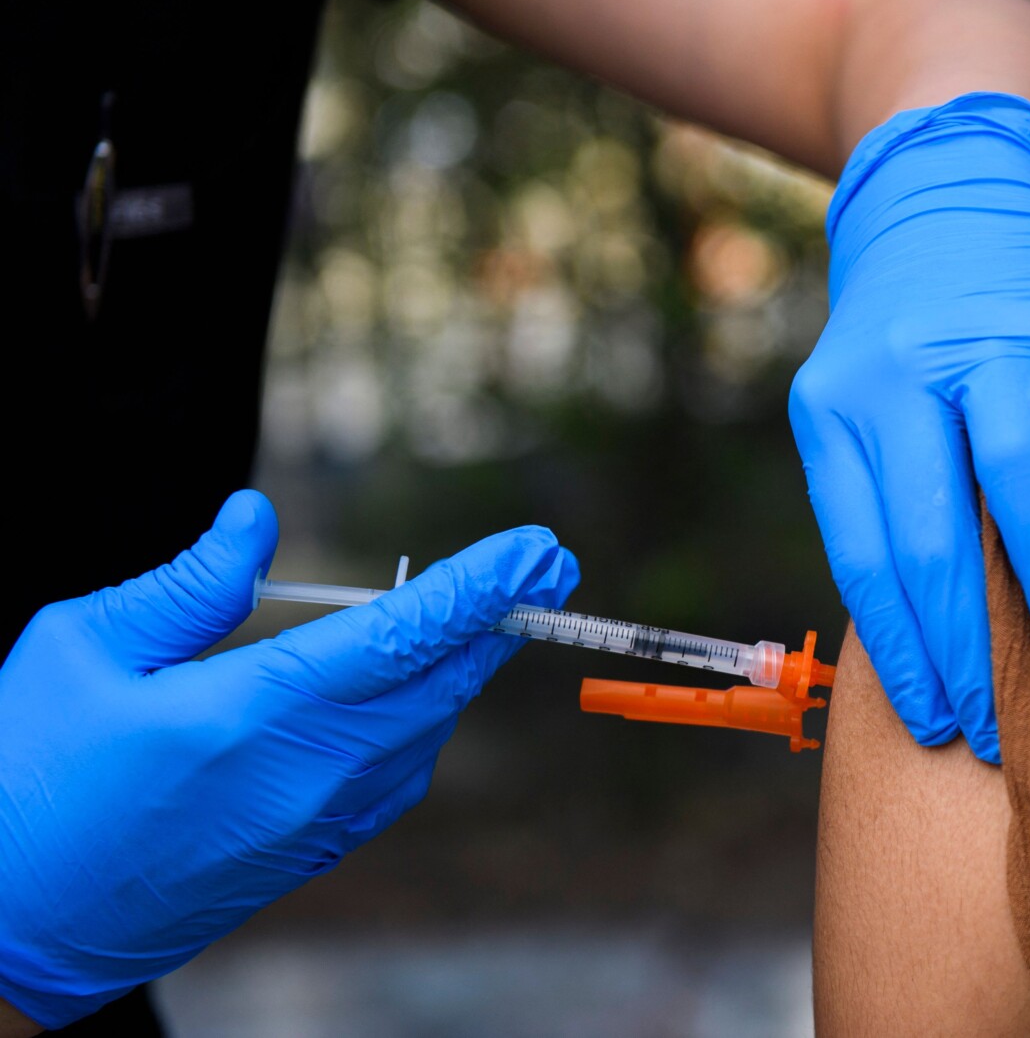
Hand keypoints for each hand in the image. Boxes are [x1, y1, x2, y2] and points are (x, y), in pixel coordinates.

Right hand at [0, 492, 577, 1029]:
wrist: (2, 934)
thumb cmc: (22, 781)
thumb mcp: (80, 651)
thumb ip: (188, 585)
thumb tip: (256, 520)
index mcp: (254, 715)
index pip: (403, 635)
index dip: (480, 585)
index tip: (537, 549)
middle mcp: (306, 775)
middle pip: (438, 683)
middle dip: (499, 618)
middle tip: (549, 565)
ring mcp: (311, 826)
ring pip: (425, 733)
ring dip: (464, 669)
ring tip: (493, 614)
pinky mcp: (304, 858)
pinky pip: (396, 779)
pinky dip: (425, 724)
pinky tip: (419, 694)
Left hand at [790, 93, 1029, 761]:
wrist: (936, 187)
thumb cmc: (908, 341)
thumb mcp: (861, 406)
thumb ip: (892, 490)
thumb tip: (931, 642)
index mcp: (839, 406)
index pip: (868, 556)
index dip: (907, 650)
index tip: (938, 724)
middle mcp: (904, 366)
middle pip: (934, 531)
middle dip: (970, 644)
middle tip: (1005, 725)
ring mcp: (989, 329)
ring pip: (1017, 465)